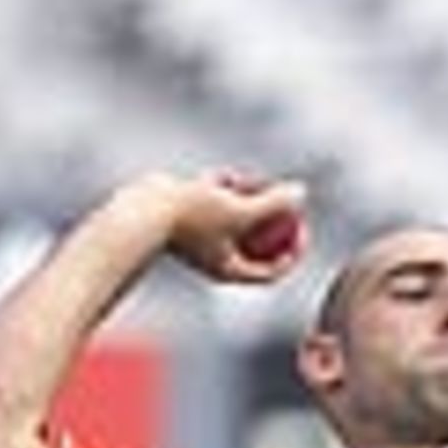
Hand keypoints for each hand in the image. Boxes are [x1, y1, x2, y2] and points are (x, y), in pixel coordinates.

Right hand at [163, 169, 309, 285]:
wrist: (144, 210)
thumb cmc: (191, 216)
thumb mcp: (240, 209)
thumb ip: (274, 203)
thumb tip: (302, 193)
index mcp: (230, 271)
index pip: (272, 270)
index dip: (293, 251)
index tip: (303, 230)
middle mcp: (217, 258)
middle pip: (258, 243)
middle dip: (272, 218)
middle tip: (286, 198)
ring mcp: (203, 237)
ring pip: (237, 218)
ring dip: (245, 196)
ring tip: (244, 182)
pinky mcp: (192, 217)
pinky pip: (216, 203)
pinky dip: (222, 189)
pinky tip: (220, 177)